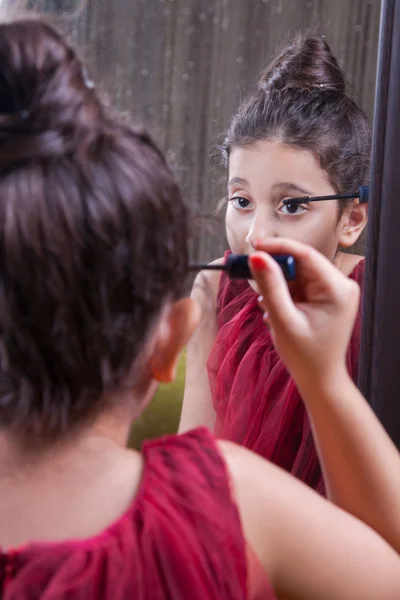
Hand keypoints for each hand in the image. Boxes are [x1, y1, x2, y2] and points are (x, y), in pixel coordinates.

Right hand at [249, 238, 359, 385]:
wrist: (320, 379)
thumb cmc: (304, 356)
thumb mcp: (283, 320)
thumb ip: (270, 286)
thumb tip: (257, 257)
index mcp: (337, 289)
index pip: (305, 255)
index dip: (278, 247)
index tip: (253, 247)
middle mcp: (341, 285)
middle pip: (302, 263)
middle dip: (276, 271)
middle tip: (252, 279)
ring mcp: (336, 291)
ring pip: (299, 274)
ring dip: (279, 286)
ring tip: (269, 308)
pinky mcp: (328, 298)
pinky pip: (302, 285)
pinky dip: (286, 293)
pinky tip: (277, 311)